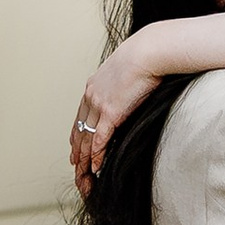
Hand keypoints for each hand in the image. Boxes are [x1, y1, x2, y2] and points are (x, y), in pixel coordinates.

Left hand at [69, 40, 157, 196]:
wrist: (149, 52)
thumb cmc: (146, 57)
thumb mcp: (126, 71)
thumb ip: (122, 85)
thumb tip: (129, 90)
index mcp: (94, 86)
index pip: (81, 116)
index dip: (77, 133)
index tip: (75, 145)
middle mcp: (92, 96)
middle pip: (79, 129)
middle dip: (76, 150)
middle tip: (75, 165)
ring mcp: (99, 105)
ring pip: (86, 138)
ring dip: (84, 158)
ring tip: (83, 172)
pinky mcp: (111, 112)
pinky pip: (100, 139)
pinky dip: (97, 155)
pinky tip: (95, 166)